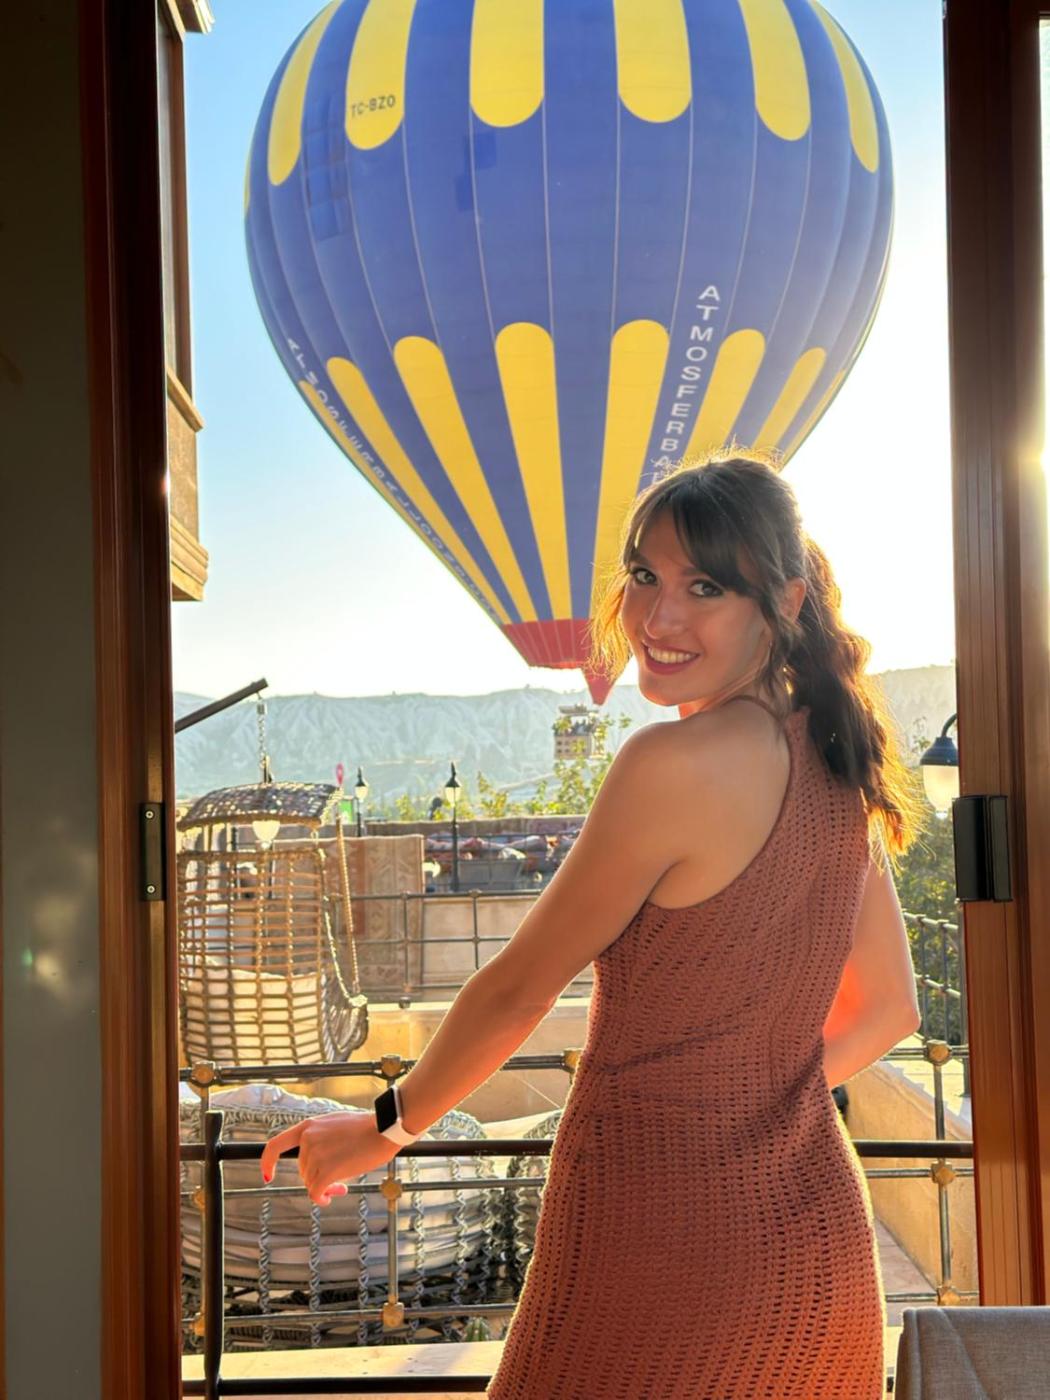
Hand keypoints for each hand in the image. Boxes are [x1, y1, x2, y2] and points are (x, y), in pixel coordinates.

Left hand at [259, 1111, 399, 1206]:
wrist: (383, 1129)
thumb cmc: (366, 1128)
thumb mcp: (335, 1125)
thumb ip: (320, 1139)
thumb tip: (314, 1161)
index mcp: (308, 1126)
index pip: (275, 1145)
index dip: (268, 1162)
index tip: (268, 1176)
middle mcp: (308, 1140)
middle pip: (303, 1170)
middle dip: (316, 1178)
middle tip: (337, 1183)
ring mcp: (316, 1155)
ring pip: (311, 1182)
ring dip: (324, 1188)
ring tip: (342, 1186)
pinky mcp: (327, 1170)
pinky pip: (316, 1192)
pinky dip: (322, 1198)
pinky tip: (331, 1197)